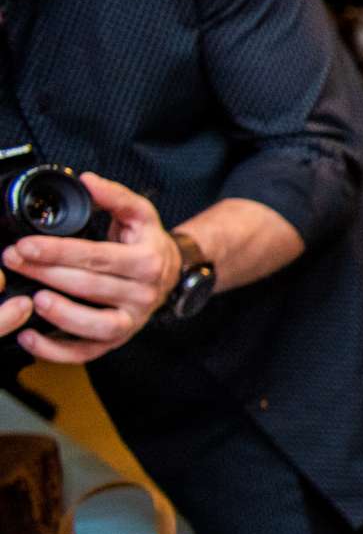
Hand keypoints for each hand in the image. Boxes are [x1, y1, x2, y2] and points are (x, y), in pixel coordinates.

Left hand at [0, 174, 180, 363]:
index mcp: (147, 261)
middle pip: (88, 287)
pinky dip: (57, 351)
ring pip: (93, 324)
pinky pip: (88, 352)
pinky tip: (30, 339)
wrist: (174, 274)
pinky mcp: (119, 339)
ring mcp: (132, 320)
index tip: (25, 244)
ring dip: (59, 314)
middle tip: (12, 261)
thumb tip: (87, 181)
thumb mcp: (140, 214)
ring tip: (31, 299)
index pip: (96, 256)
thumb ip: (114, 196)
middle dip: (45, 273)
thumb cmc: (148, 243)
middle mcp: (143, 294)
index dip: (57, 251)